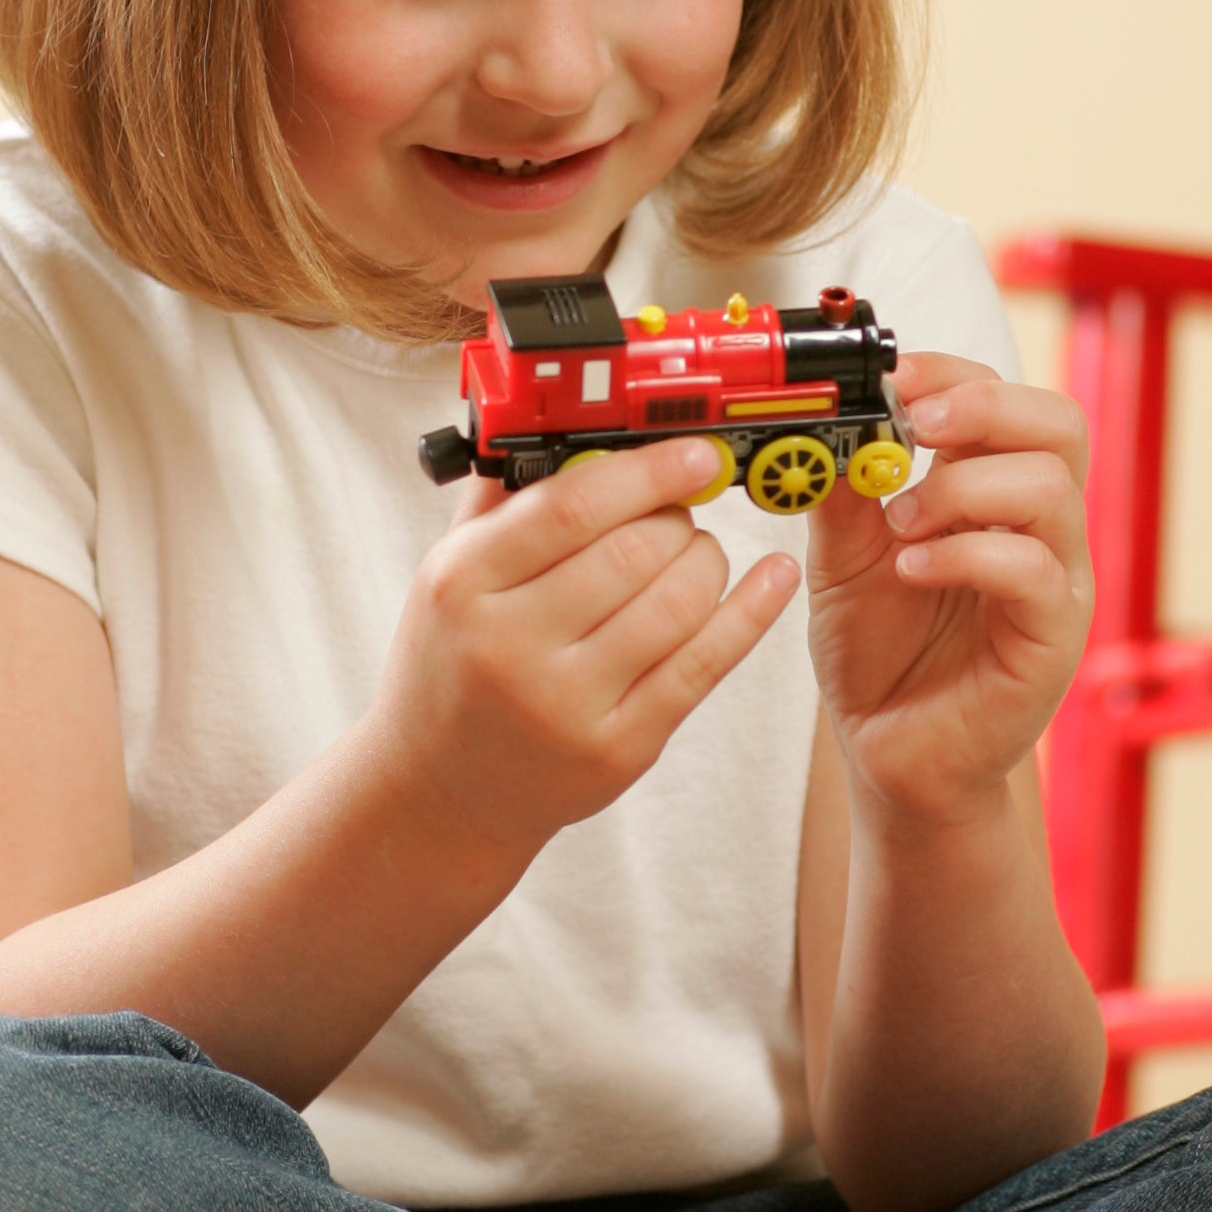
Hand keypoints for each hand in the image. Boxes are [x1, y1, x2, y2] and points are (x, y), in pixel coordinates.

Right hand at [372, 438, 800, 859]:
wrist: (439, 790)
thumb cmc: (450, 666)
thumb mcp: (446, 576)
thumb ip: (502, 499)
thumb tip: (567, 421)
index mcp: (462, 585)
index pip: (570, 506)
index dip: (647, 471)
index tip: (695, 452)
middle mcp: (508, 647)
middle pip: (633, 553)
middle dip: (678, 519)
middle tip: (680, 512)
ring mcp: (565, 705)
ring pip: (676, 607)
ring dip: (708, 563)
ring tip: (696, 556)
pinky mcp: (616, 749)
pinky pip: (702, 667)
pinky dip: (750, 615)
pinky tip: (772, 580)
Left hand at [804, 356, 1091, 823]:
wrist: (888, 754)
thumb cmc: (878, 654)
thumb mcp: (844, 556)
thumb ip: (843, 489)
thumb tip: (830, 415)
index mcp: (997, 493)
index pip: (1010, 399)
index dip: (955, 373)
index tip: (891, 377)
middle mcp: (1043, 528)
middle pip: (1060, 424)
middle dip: (983, 405)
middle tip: (915, 424)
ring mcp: (1058, 581)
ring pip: (1051, 489)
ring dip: (963, 487)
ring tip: (900, 522)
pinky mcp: (1053, 638)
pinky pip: (1034, 570)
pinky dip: (967, 555)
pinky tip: (912, 570)